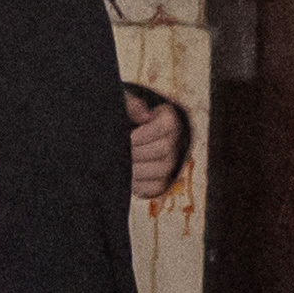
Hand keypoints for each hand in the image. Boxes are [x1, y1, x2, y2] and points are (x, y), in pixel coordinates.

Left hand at [127, 88, 188, 205]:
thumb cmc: (123, 121)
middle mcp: (174, 143)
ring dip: (137, 169)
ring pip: (162, 170)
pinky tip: (125, 176)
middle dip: (138, 152)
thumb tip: (144, 115)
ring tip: (120, 165)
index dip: (146, 133)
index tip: (128, 136)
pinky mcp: (161, 183)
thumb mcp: (124, 108)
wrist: (120, 140)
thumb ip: (132, 105)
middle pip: (164, 149)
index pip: (168, 126)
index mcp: (167, 120)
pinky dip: (139, 185)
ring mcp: (169, 165)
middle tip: (119, 152)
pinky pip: (155, 188)